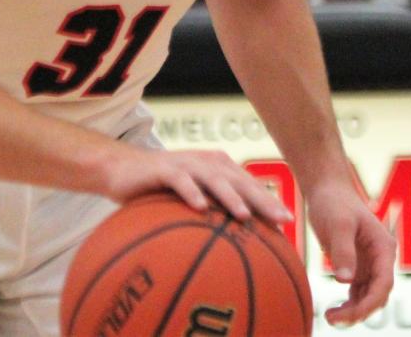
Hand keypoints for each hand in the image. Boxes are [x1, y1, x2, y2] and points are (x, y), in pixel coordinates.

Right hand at [102, 146, 291, 223]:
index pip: (250, 185)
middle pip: (240, 181)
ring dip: (230, 196)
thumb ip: (212, 214)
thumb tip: (238, 247)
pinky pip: (180, 180)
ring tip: (245, 215)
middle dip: (262, 199)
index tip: (288, 223)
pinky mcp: (164, 168)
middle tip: (281, 219)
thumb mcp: (190, 200)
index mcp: (219, 169)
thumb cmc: (161, 190)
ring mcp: (187, 163)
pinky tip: (200, 207)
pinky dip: (191, 192)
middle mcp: (208, 163)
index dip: (269, 202)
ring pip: (214, 178)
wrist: (122, 169)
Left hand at [306, 182, 395, 326]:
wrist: (327, 189)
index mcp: (383, 248)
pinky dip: (349, 304)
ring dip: (354, 311)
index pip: (384, 284)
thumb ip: (343, 251)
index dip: (369, 304)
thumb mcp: (338, 224)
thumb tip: (345, 281)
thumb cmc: (334, 202)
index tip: (348, 314)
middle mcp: (381, 258)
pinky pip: (358, 292)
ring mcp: (370, 264)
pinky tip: (334, 311)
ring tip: (330, 318)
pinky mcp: (357, 266)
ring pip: (368, 297)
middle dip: (359, 312)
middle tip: (332, 319)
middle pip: (377, 295)